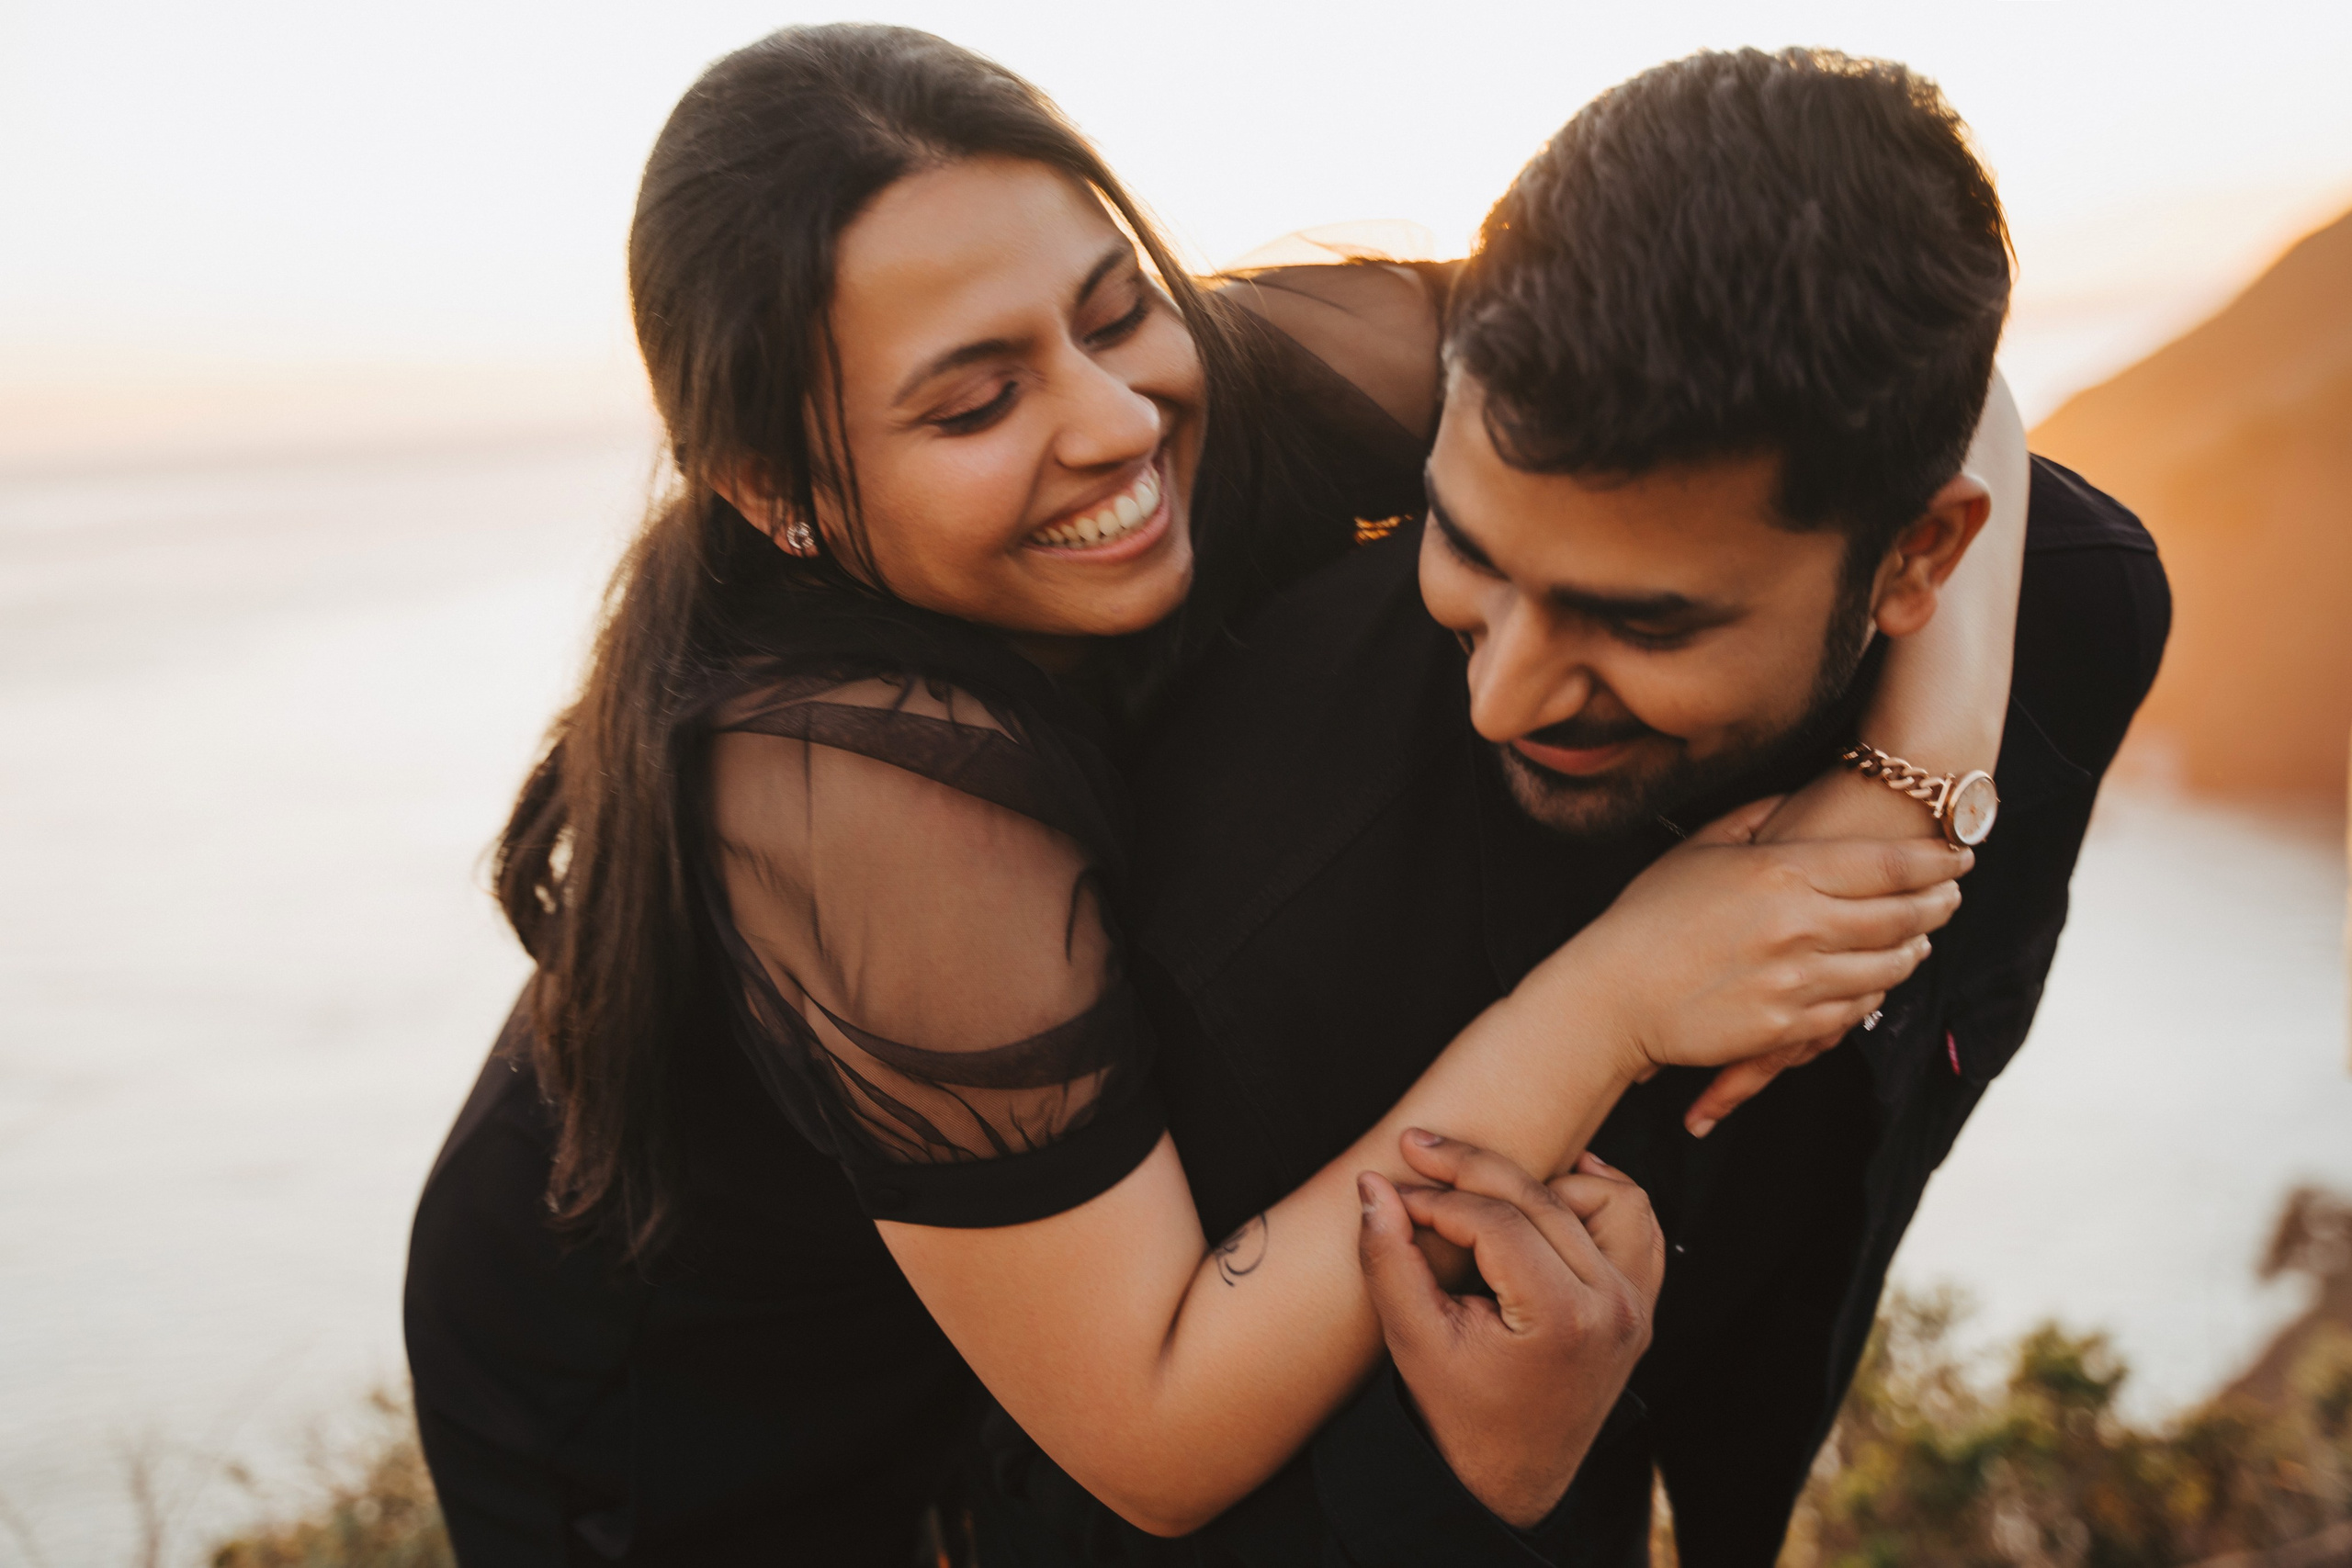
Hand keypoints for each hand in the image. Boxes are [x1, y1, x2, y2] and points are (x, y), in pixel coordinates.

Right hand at [1357, 1132, 1663, 1528]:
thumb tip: (1373, 1184)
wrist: (1508, 1480)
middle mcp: (1613, 1306)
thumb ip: (1389, 1258)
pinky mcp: (1640, 1307)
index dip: (1436, 1196)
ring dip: (1547, 1182)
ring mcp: (1635, 1307)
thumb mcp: (1412, 1338)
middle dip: (1472, 1167)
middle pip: (1543, 1197)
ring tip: (1488, 1187)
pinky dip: (1599, 1200)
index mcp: (1562, 1318)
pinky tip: (1555, 1190)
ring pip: (1606, 1198)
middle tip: (1420, 1147)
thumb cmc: (1458, 1414)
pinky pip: (1638, 1227)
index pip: (1495, 1220)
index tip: (1394, 1187)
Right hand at [1552, 797, 1965, 1083]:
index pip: (1885, 866)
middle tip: (1952, 896)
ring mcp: (1796, 980)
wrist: (1611, 993)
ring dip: (1914, 951)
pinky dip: (1873, 992)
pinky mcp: (1786, 1028)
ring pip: (1887, 966)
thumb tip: (1801, 799)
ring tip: (1922, 939)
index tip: (1958, 858)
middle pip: (1901, 915)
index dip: (1932, 863)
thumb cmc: (1648, 914)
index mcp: (1780, 872)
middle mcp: (1799, 925)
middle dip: (1937, 904)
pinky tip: (1877, 980)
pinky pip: (1853, 1010)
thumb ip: (1758, 817)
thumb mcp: (1700, 847)